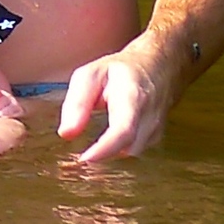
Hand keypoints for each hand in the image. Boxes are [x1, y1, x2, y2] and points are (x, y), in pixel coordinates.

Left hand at [58, 46, 178, 162]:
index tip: (85, 158)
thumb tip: (66, 133)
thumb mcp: (90, 75)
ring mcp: (156, 127)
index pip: (124, 130)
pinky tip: (111, 138)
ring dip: (112, 151)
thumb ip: (77, 103)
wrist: (157, 65)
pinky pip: (135, 150)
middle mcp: (149, 114)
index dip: (105, 148)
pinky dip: (120, 149)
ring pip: (131, 152)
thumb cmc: (120, 70)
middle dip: (104, 153)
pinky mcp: (156, 137)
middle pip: (128, 147)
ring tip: (96, 142)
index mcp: (132, 96)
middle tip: (81, 153)